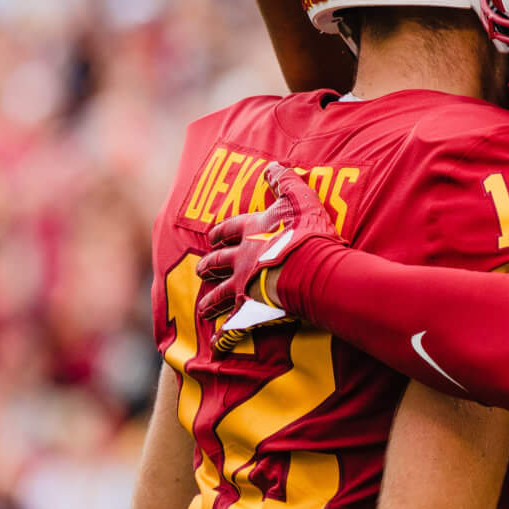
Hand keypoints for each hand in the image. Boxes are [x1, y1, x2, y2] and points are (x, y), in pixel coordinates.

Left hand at [197, 164, 342, 324]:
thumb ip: (285, 181)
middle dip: (208, 267)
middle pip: (218, 262)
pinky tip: (217, 344)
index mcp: (252, 231)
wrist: (308, 267)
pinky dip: (224, 337)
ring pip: (219, 295)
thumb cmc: (307, 233)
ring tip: (202, 308)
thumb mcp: (299, 198)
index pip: (230, 229)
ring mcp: (242, 285)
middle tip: (201, 271)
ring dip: (210, 302)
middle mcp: (241, 258)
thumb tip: (273, 165)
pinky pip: (232, 326)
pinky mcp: (249, 310)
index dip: (221, 233)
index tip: (212, 237)